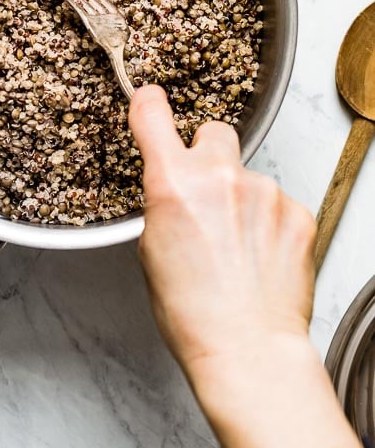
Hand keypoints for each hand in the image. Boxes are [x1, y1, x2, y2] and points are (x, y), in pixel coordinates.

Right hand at [129, 85, 362, 447]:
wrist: (246, 346)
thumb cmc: (191, 311)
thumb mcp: (151, 248)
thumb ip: (164, 202)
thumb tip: (175, 188)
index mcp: (173, 184)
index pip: (154, 115)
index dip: (149, 105)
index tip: (150, 101)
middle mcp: (220, 176)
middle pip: (213, 132)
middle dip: (206, 154)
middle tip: (206, 192)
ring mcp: (264, 191)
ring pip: (248, 173)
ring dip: (240, 196)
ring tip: (237, 243)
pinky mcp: (297, 210)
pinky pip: (276, 200)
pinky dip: (268, 219)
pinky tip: (260, 252)